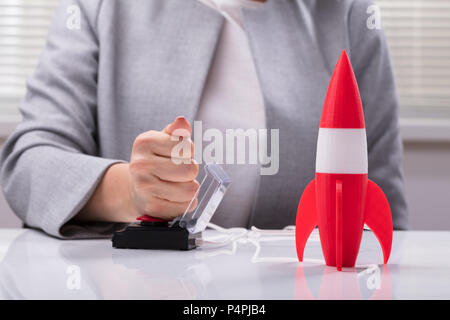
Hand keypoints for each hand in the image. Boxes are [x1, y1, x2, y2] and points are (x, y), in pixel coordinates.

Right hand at [77, 117, 198, 222]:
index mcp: (145, 142)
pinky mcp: (151, 207)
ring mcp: (144, 187)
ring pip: (190, 190)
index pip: (187, 147)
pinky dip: (185, 204)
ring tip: (178, 185)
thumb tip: (182, 122)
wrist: (136, 188)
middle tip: (179, 172)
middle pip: (190, 169)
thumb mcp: (163, 141)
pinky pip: (185, 207)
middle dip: (190, 171)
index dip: (189, 152)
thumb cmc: (155, 161)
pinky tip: (174, 198)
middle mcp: (141, 164)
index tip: (178, 155)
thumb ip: (176, 132)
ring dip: (190, 189)